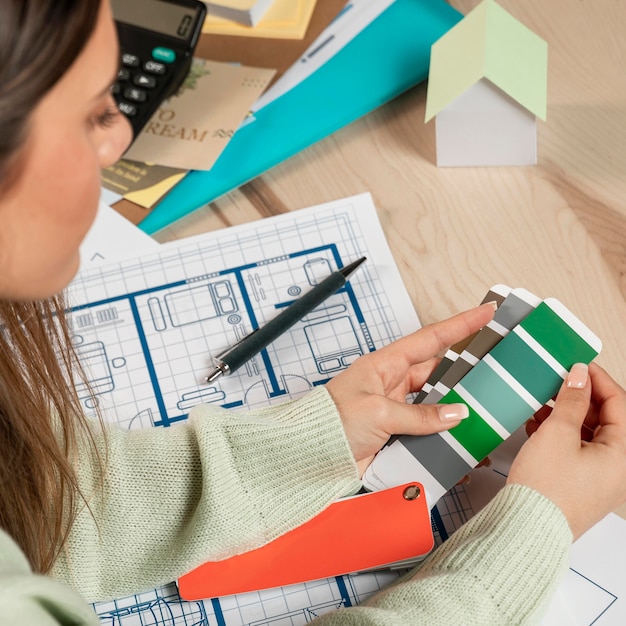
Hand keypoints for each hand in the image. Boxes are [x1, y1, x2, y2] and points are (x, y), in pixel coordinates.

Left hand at [326, 303, 494, 475]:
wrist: (310, 457)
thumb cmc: (331, 422)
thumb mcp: (378, 412)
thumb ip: (420, 415)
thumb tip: (457, 414)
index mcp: (386, 365)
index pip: (430, 339)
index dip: (460, 325)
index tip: (487, 311)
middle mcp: (394, 384)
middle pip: (440, 374)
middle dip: (467, 374)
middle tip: (498, 372)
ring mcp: (397, 411)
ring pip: (438, 406)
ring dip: (458, 413)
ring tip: (487, 414)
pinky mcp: (397, 435)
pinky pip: (427, 433)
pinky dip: (444, 439)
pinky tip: (461, 446)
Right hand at [507, 362, 625, 539]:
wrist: (527, 528)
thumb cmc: (546, 489)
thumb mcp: (557, 433)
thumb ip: (571, 400)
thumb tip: (579, 375)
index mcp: (623, 455)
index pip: (619, 404)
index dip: (598, 380)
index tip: (578, 364)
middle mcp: (618, 467)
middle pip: (607, 419)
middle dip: (580, 397)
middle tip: (558, 381)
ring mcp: (601, 477)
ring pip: (590, 433)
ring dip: (567, 414)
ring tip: (543, 403)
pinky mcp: (581, 482)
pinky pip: (578, 449)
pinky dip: (561, 433)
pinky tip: (538, 424)